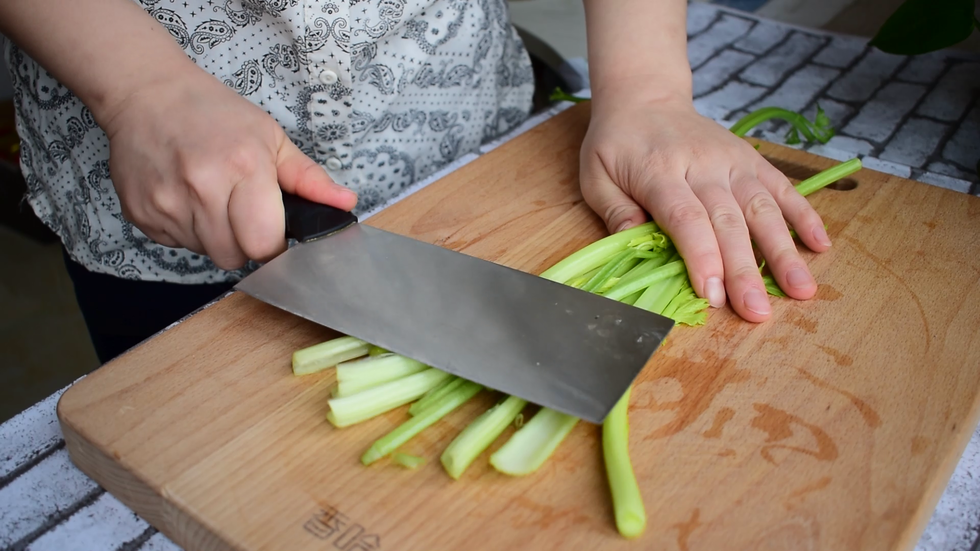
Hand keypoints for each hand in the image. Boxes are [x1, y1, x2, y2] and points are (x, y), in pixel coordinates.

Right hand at [99, 65, 357, 269]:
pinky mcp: (141, 214)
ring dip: (217, 237)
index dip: (274, 244)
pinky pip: (177, 244)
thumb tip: (345, 203)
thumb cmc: (213, 113)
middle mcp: (202, 188)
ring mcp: (167, 203)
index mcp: (243, 167)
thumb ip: (308, 178)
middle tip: (241, 211)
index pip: (264, 243)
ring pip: (207, 253)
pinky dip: (188, 230)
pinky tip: (186, 198)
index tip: (274, 230)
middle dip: (245, 242)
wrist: (147, 93)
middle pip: (235, 257)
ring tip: (212, 199)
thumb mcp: (270, 137)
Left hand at [580, 96, 831, 321]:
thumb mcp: (596, 175)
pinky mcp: (750, 159)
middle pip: (728, 221)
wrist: (645, 98)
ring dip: (783, 251)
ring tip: (802, 290)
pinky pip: (781, 187)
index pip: (686, 218)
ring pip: (762, 208)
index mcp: (659, 171)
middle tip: (758, 312)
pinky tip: (820, 245)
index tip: (713, 294)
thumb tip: (634, 242)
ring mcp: (731, 161)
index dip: (702, 257)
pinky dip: (803, 214)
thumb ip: (614, 210)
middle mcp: (701, 165)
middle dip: (745, 270)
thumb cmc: (618, 144)